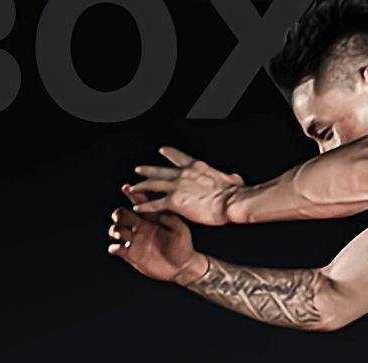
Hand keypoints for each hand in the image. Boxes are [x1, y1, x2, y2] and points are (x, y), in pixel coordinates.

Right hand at [108, 187, 207, 283]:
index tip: (126, 187)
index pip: (138, 203)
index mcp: (150, 219)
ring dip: (115, 230)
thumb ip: (170, 218)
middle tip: (122, 218)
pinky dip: (114, 248)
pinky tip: (122, 248)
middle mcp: (140, 228)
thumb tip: (159, 208)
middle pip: (121, 214)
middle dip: (119, 214)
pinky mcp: (132, 255)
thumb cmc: (184, 247)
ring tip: (122, 234)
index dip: (131, 193)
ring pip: (115, 230)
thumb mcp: (181, 230)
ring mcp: (135, 241)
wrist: (183, 267)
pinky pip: (115, 249)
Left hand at [130, 146, 246, 225]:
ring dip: (141, 185)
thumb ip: (230, 177)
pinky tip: (137, 206)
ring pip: (153, 185)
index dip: (168, 153)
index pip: (178, 157)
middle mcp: (183, 174)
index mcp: (196, 167)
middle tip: (138, 169)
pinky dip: (145, 205)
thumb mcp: (233, 179)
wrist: (230, 201)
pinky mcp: (174, 202)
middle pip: (160, 171)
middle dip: (147, 170)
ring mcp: (177, 187)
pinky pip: (154, 204)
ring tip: (132, 187)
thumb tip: (235, 179)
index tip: (161, 150)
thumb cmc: (234, 192)